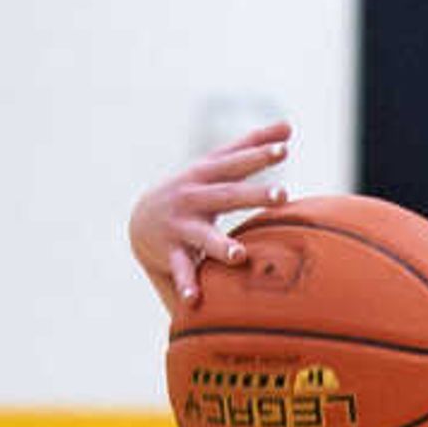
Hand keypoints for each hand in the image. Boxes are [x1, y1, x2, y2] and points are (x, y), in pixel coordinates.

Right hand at [130, 121, 293, 308]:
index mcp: (206, 175)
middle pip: (227, 195)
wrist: (139, 221)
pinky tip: (194, 301)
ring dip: (220, 245)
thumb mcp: (215, 165)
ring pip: (203, 236)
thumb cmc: (192, 190)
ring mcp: (181, 225)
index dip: (258, 155)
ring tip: (238, 255)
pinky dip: (187, 285)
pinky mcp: (171, 253)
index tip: (283, 149)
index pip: (236, 162)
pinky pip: (181, 270)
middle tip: (282, 195)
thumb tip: (287, 125)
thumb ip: (249, 146)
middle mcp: (192, 197)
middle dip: (253, 194)